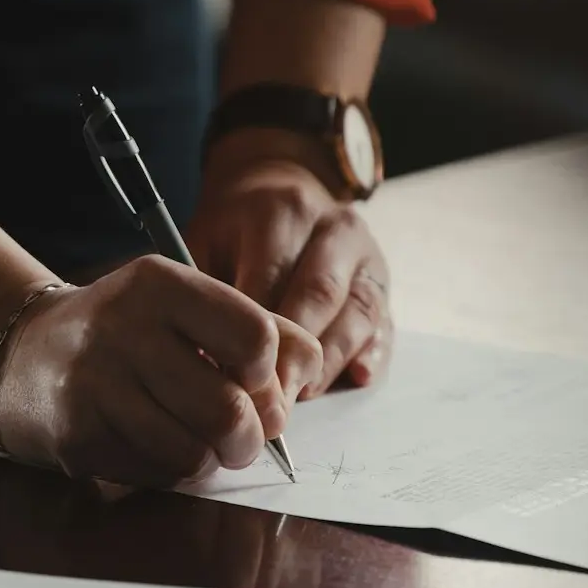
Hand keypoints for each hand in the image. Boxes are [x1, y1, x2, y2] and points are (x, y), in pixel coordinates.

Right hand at [0, 256, 323, 484]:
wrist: (24, 354)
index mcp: (160, 284)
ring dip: (210, 460)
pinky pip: (156, 475)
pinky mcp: (78, 436)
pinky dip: (169, 472)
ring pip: (195, 453)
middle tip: (242, 437)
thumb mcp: (186, 306)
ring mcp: (95, 385)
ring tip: (197, 441)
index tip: (253, 380)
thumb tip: (306, 378)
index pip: (256, 338)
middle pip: (230, 410)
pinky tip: (152, 445)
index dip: (269, 374)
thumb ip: (259, 329)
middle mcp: (123, 328)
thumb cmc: (127, 332)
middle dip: (250, 438)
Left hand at [187, 137, 393, 395]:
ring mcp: (366, 255)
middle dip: (294, 353)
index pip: (271, 278)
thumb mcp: (206, 241)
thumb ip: (207, 292)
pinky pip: (384, 323)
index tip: (233, 377)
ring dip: (330, 361)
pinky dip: (372, 354)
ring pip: (357, 313)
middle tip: (269, 399)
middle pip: (319, 295)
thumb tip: (203, 359)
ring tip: (300, 395)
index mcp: (284, 211)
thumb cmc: (234, 230)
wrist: (279, 189)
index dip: (254, 334)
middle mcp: (334, 228)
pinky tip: (356, 378)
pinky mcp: (382, 283)